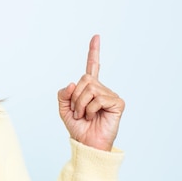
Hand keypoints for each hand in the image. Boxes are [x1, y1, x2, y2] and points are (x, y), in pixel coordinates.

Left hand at [57, 35, 124, 150]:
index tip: (96, 36)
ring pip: (89, 89)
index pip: (92, 66)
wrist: (86, 144)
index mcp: (89, 88)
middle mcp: (101, 89)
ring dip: (81, 105)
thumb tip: (73, 83)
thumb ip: (63, 94)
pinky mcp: (118, 103)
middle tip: (78, 111)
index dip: (94, 51)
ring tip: (85, 116)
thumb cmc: (77, 127)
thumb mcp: (63, 109)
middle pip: (84, 79)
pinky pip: (98, 99)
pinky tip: (94, 117)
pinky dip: (90, 109)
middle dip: (75, 97)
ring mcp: (111, 95)